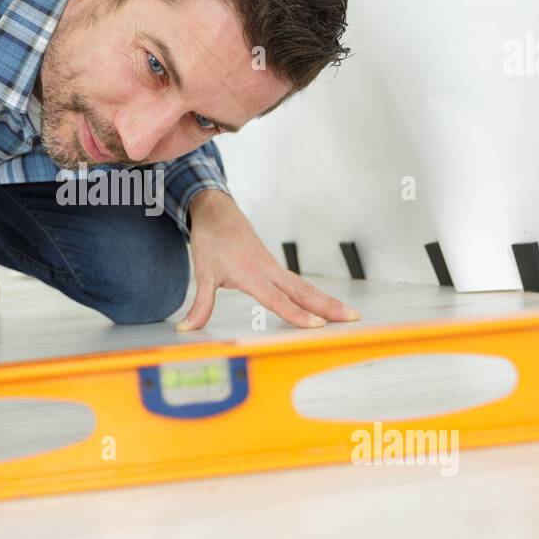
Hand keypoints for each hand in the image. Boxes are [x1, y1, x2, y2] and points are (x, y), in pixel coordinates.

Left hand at [177, 189, 359, 331]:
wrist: (216, 210)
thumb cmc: (210, 239)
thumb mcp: (202, 273)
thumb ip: (200, 304)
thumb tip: (186, 328)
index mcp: (250, 272)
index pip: (276, 298)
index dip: (296, 314)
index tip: (316, 325)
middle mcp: (267, 269)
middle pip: (302, 291)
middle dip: (328, 306)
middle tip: (351, 318)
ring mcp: (273, 266)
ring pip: (304, 287)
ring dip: (327, 301)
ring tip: (349, 314)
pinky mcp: (274, 266)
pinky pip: (299, 283)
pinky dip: (315, 295)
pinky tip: (327, 305)